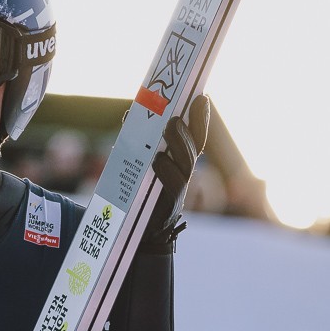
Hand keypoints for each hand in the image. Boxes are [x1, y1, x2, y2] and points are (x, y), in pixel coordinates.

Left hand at [142, 94, 209, 248]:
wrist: (139, 233)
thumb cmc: (138, 195)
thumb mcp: (138, 165)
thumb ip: (137, 144)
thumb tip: (128, 116)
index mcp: (180, 163)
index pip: (195, 138)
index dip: (200, 120)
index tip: (201, 97)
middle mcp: (184, 175)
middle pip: (193, 149)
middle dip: (188, 128)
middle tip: (176, 113)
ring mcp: (179, 190)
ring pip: (186, 164)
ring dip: (178, 143)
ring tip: (169, 126)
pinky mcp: (169, 205)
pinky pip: (172, 185)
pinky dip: (165, 170)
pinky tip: (157, 159)